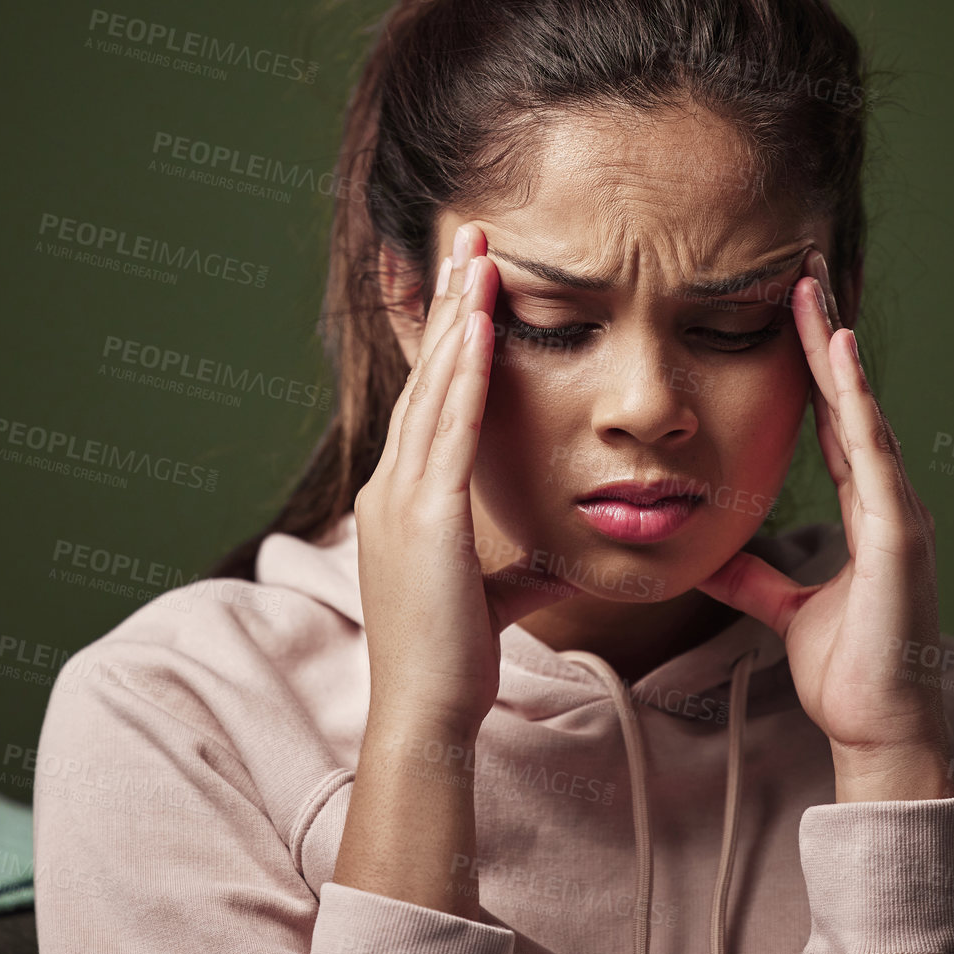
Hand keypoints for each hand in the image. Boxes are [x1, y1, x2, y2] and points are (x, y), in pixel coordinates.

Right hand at [354, 222, 583, 739]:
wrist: (426, 713)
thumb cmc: (454, 663)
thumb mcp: (495, 599)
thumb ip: (523, 572)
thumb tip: (560, 561)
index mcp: (403, 503)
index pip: (429, 404)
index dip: (449, 343)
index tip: (471, 289)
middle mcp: (392, 488)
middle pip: (426, 377)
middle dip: (450, 305)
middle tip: (470, 240)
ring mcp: (403, 499)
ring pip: (435, 388)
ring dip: (460, 318)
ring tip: (479, 256)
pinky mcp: (426, 516)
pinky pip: (450, 427)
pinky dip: (465, 371)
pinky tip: (483, 326)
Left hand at [696, 249, 953, 800]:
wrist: (881, 727)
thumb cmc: (849, 670)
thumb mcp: (785, 609)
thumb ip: (753, 577)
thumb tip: (709, 556)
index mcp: (866, 511)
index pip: (835, 420)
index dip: (812, 365)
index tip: (789, 310)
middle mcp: (887, 500)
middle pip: (851, 400)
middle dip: (826, 335)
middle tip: (804, 270)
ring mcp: (898, 512)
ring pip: (863, 411)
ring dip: (837, 349)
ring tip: (814, 289)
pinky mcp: (898, 534)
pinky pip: (874, 452)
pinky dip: (858, 399)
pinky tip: (840, 352)